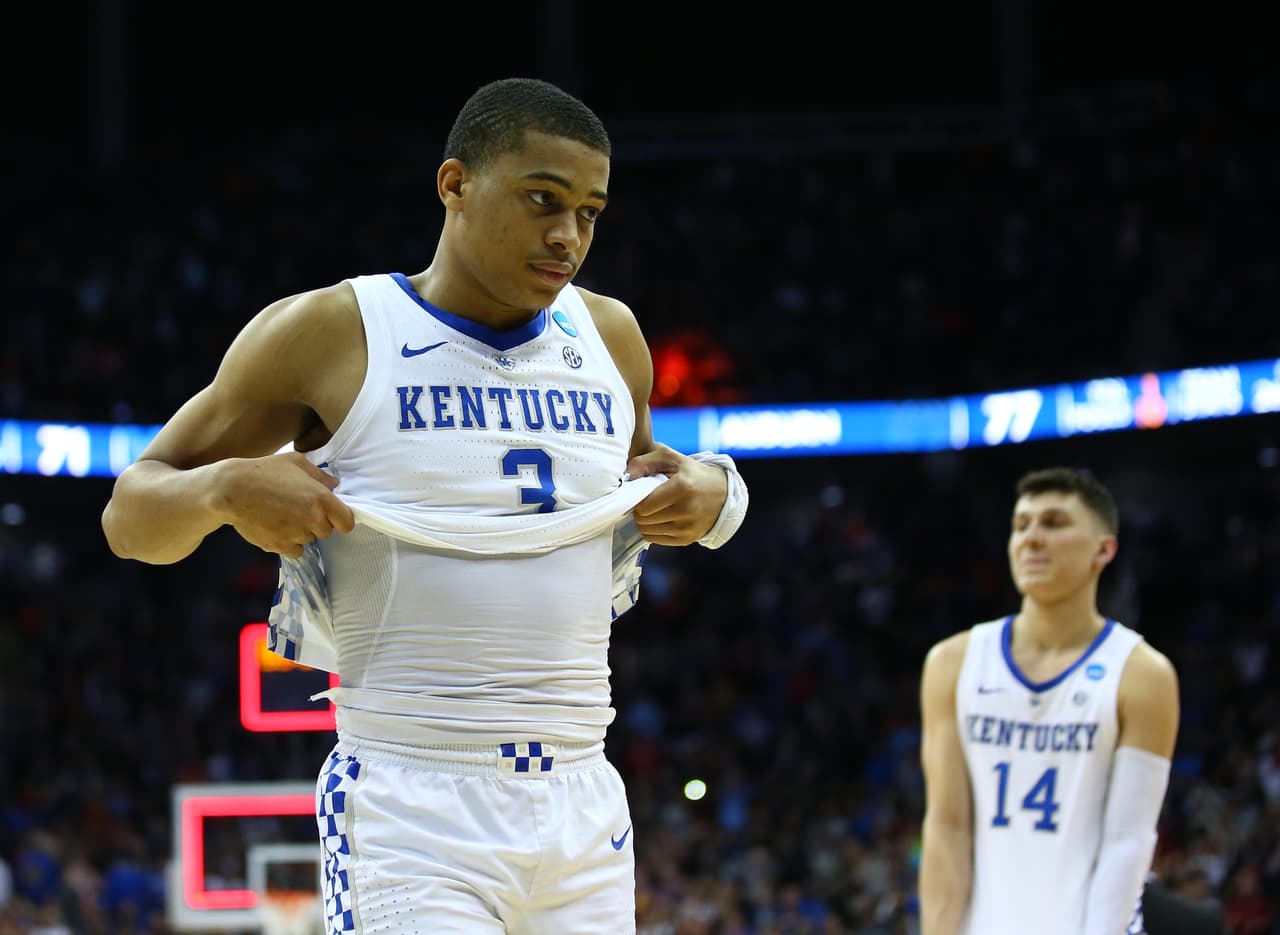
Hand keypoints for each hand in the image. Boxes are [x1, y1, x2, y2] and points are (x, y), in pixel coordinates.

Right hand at [216, 452, 355, 557]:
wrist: (231, 490)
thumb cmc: (264, 471)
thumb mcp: (295, 462)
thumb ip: (319, 475)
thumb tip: (335, 484)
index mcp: (321, 498)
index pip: (347, 522)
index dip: (341, 519)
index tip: (332, 515)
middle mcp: (312, 519)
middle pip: (327, 531)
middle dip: (318, 523)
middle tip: (299, 510)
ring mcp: (296, 535)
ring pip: (309, 540)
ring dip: (301, 532)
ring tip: (283, 516)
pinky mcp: (279, 546)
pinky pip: (295, 550)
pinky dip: (289, 543)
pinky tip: (277, 528)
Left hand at [627, 444, 727, 545]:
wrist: (722, 493)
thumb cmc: (692, 474)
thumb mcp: (671, 458)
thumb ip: (645, 462)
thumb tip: (627, 476)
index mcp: (682, 487)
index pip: (643, 506)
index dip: (637, 499)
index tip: (642, 492)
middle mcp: (686, 510)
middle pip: (643, 520)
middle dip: (640, 510)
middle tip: (648, 500)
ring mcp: (688, 528)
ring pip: (646, 531)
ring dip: (645, 520)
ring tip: (655, 508)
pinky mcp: (687, 540)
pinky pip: (654, 539)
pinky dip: (652, 530)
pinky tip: (661, 518)